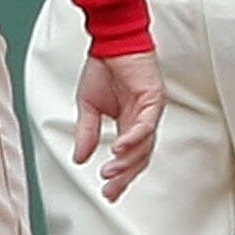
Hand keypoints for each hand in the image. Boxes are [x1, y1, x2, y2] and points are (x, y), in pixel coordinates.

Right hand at [75, 49, 164, 199]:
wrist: (110, 41)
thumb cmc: (104, 68)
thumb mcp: (89, 106)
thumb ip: (87, 132)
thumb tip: (80, 159)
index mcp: (130, 123)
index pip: (129, 157)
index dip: (120, 177)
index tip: (108, 193)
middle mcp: (143, 120)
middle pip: (140, 157)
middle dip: (125, 176)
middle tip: (111, 190)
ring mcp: (150, 110)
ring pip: (145, 144)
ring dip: (128, 160)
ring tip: (112, 171)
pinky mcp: (154, 98)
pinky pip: (147, 124)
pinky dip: (134, 138)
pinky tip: (120, 148)